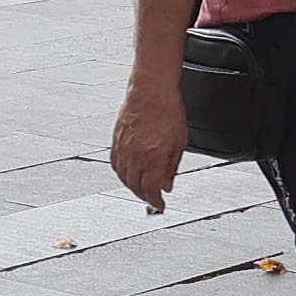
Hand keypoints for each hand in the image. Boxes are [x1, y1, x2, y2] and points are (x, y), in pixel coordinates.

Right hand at [109, 73, 187, 212]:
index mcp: (153, 157)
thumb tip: (167, 185)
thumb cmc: (168, 110)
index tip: (160, 205)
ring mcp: (123, 148)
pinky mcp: (115, 140)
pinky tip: (129, 174)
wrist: (152, 89)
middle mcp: (135, 155)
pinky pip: (115, 165)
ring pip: (124, 178)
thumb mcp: (180, 142)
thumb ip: (172, 167)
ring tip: (142, 188)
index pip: (151, 190)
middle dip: (145, 196)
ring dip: (133, 187)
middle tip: (153, 198)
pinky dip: (122, 174)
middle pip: (136, 187)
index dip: (155, 202)